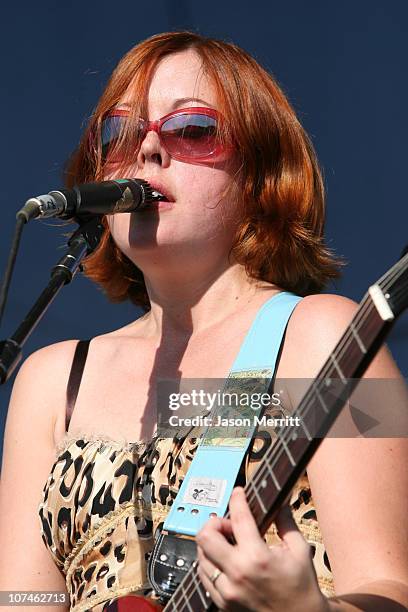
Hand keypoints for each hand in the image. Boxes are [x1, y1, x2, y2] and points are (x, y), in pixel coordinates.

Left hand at [196, 487, 328, 611]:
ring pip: (201, 556)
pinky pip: (204, 577)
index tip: (238, 493)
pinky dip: (211, 564)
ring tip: (228, 543)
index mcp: (258, 557)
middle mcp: (238, 573)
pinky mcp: (223, 603)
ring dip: (212, 544)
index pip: (238, 517)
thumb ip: (286, 522)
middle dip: (215, 523)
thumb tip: (281, 500)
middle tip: (228, 525)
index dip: (237, 499)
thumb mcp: (299, 550)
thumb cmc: (302, 586)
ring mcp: (228, 591)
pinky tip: (224, 560)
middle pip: (205, 537)